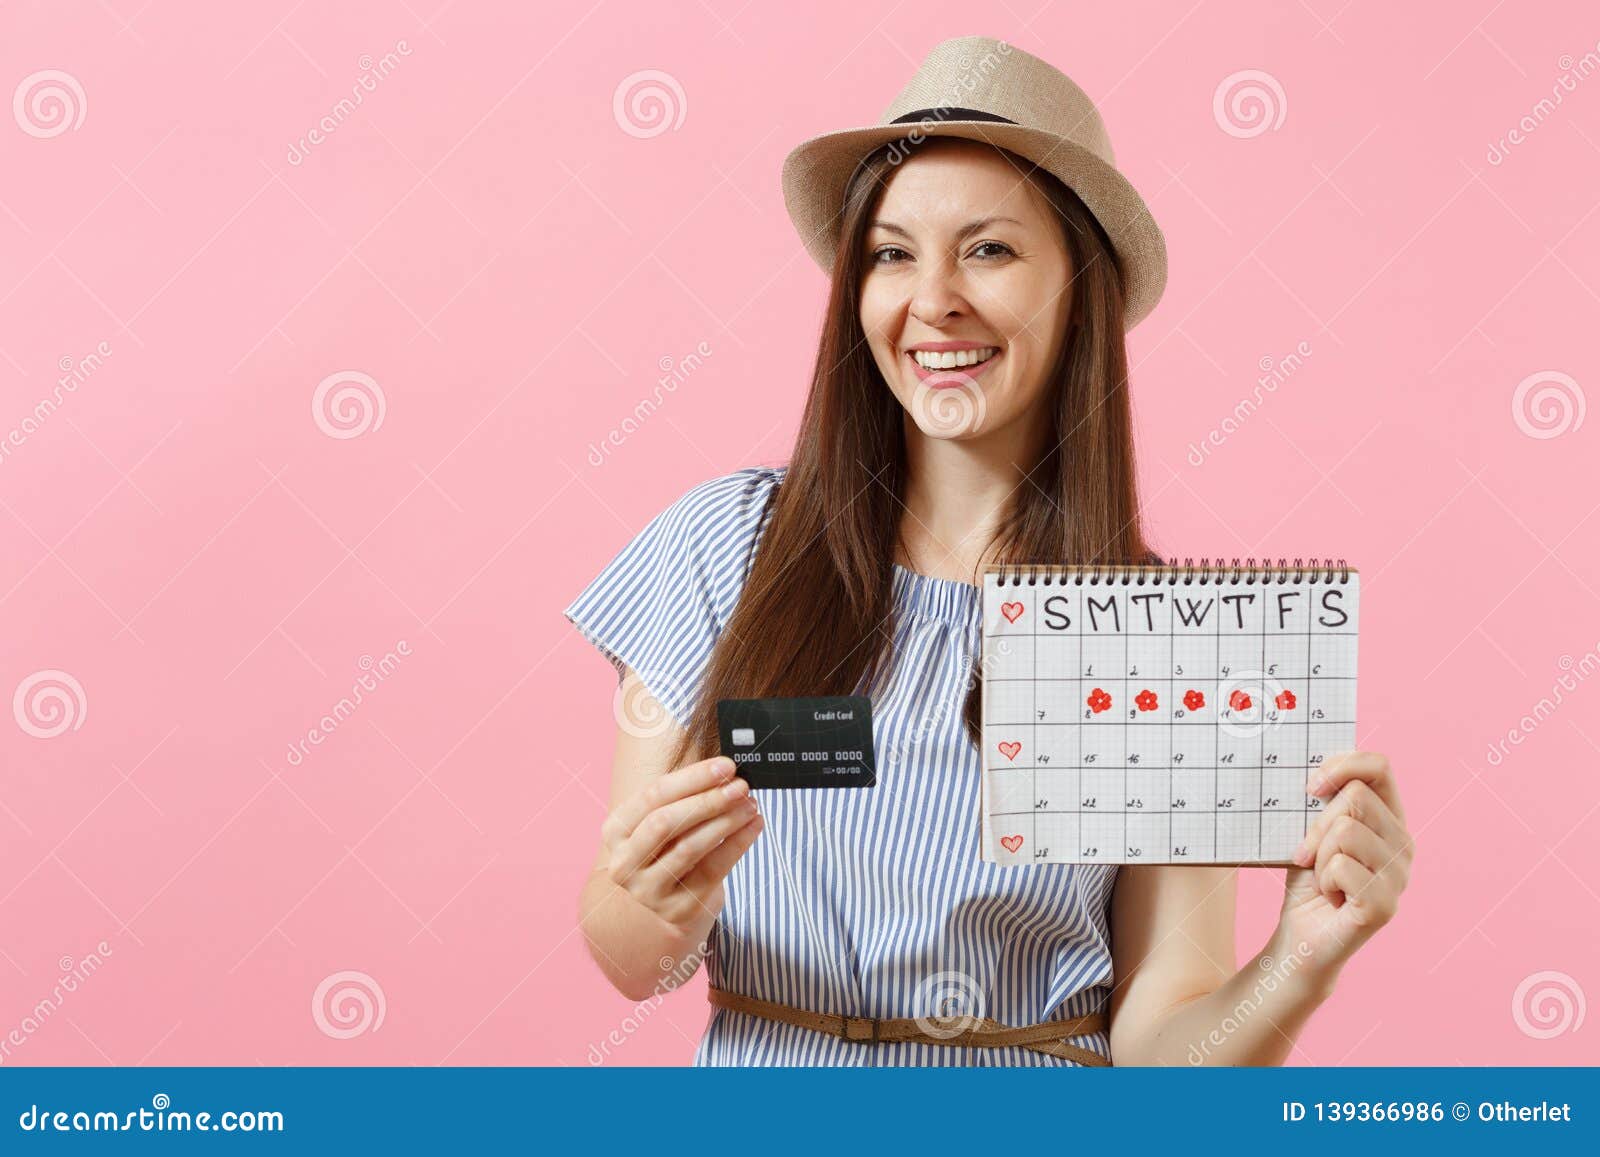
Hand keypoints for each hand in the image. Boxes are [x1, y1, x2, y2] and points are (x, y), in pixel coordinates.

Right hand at [599, 755, 762, 937]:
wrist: (666, 904)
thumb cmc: (668, 849)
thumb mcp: (663, 822)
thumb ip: (685, 797)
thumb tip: (724, 770)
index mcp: (615, 831)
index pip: (653, 796)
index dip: (692, 778)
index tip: (726, 766)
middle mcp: (624, 862)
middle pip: (666, 822)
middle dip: (708, 800)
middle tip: (740, 786)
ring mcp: (648, 891)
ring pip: (689, 848)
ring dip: (726, 821)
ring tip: (750, 804)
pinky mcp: (678, 909)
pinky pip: (713, 871)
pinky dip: (738, 844)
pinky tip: (754, 825)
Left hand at [1275, 751, 1415, 986]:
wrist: (1301, 934)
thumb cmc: (1308, 878)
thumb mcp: (1312, 828)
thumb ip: (1324, 800)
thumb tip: (1317, 768)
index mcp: (1390, 818)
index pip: (1379, 767)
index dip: (1343, 765)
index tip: (1311, 787)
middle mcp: (1404, 843)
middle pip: (1355, 798)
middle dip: (1317, 825)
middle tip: (1310, 854)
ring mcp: (1400, 876)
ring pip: (1345, 831)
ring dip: (1319, 857)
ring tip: (1325, 878)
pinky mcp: (1385, 905)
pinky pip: (1340, 867)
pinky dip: (1322, 881)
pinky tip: (1331, 898)